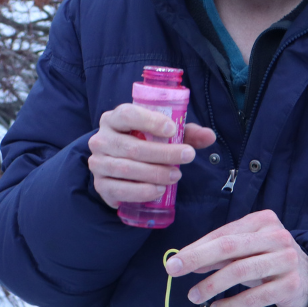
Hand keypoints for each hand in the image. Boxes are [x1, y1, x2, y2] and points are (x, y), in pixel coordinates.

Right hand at [87, 103, 215, 208]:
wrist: (118, 165)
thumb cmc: (143, 143)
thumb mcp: (163, 134)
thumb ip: (186, 133)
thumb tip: (209, 136)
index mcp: (114, 118)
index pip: (128, 114)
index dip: (150, 121)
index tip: (172, 129)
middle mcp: (101, 139)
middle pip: (132, 146)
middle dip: (163, 153)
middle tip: (187, 157)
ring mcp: (98, 163)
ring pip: (127, 169)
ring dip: (155, 174)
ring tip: (176, 176)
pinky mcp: (100, 185)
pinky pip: (120, 190)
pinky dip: (141, 191)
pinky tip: (158, 190)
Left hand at [165, 209, 307, 306]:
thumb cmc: (269, 260)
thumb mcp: (246, 251)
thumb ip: (219, 253)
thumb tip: (186, 261)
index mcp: (263, 220)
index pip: (224, 234)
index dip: (196, 248)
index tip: (174, 261)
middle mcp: (277, 236)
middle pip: (229, 247)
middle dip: (197, 258)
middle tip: (173, 270)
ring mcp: (286, 260)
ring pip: (240, 271)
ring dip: (211, 285)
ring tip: (194, 296)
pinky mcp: (291, 285)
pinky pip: (254, 297)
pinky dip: (231, 305)